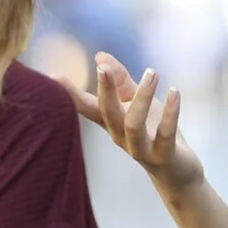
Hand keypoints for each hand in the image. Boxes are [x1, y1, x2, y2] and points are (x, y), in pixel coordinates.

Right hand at [57, 52, 203, 192]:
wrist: (177, 171)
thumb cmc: (153, 131)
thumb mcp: (137, 102)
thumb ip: (120, 80)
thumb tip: (100, 56)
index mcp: (112, 122)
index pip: (87, 106)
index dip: (69, 93)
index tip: (51, 78)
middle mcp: (120, 137)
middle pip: (107, 114)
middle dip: (105, 91)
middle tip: (103, 68)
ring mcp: (140, 149)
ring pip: (133, 125)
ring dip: (142, 98)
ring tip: (152, 72)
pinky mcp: (163, 156)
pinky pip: (165, 135)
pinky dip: (170, 113)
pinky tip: (174, 92)